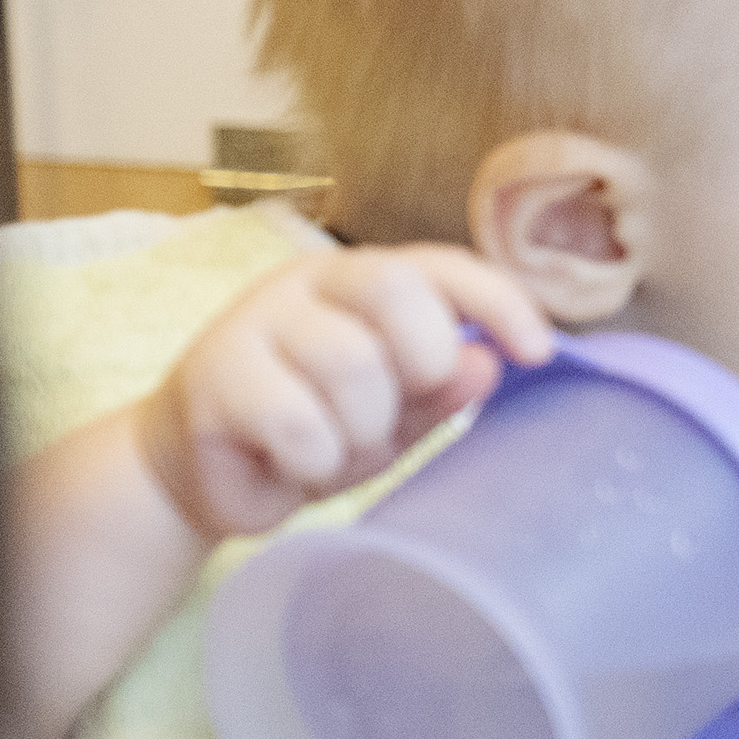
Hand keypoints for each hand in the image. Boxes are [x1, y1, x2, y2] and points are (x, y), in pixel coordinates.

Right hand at [132, 244, 551, 541]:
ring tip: (336, 446)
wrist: (199, 472)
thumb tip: (491, 363)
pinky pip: (298, 421)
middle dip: (422, 360)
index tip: (538, 352)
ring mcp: (256, 322)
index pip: (440, 265)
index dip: (498, 300)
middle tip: (399, 408)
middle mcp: (308, 285)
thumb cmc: (312, 432)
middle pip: (394, 291)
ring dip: (363, 427)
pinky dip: (315, 459)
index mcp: (363, 283)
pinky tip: (293, 463)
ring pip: (351, 364)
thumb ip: (441, 390)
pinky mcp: (216, 375)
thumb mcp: (394, 417)